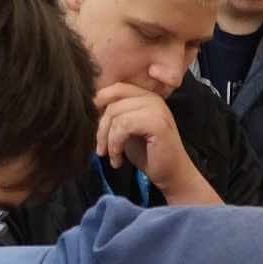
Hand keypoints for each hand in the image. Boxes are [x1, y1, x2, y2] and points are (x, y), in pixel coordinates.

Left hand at [94, 84, 216, 204]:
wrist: (172, 175)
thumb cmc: (149, 155)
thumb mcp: (126, 131)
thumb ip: (115, 116)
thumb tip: (90, 107)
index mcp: (146, 96)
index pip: (116, 88)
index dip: (100, 105)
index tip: (95, 129)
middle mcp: (152, 98)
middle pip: (112, 101)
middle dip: (101, 128)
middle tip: (100, 149)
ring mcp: (156, 109)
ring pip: (116, 114)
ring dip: (107, 139)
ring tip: (111, 156)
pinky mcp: (157, 123)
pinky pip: (124, 126)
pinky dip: (115, 144)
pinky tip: (118, 159)